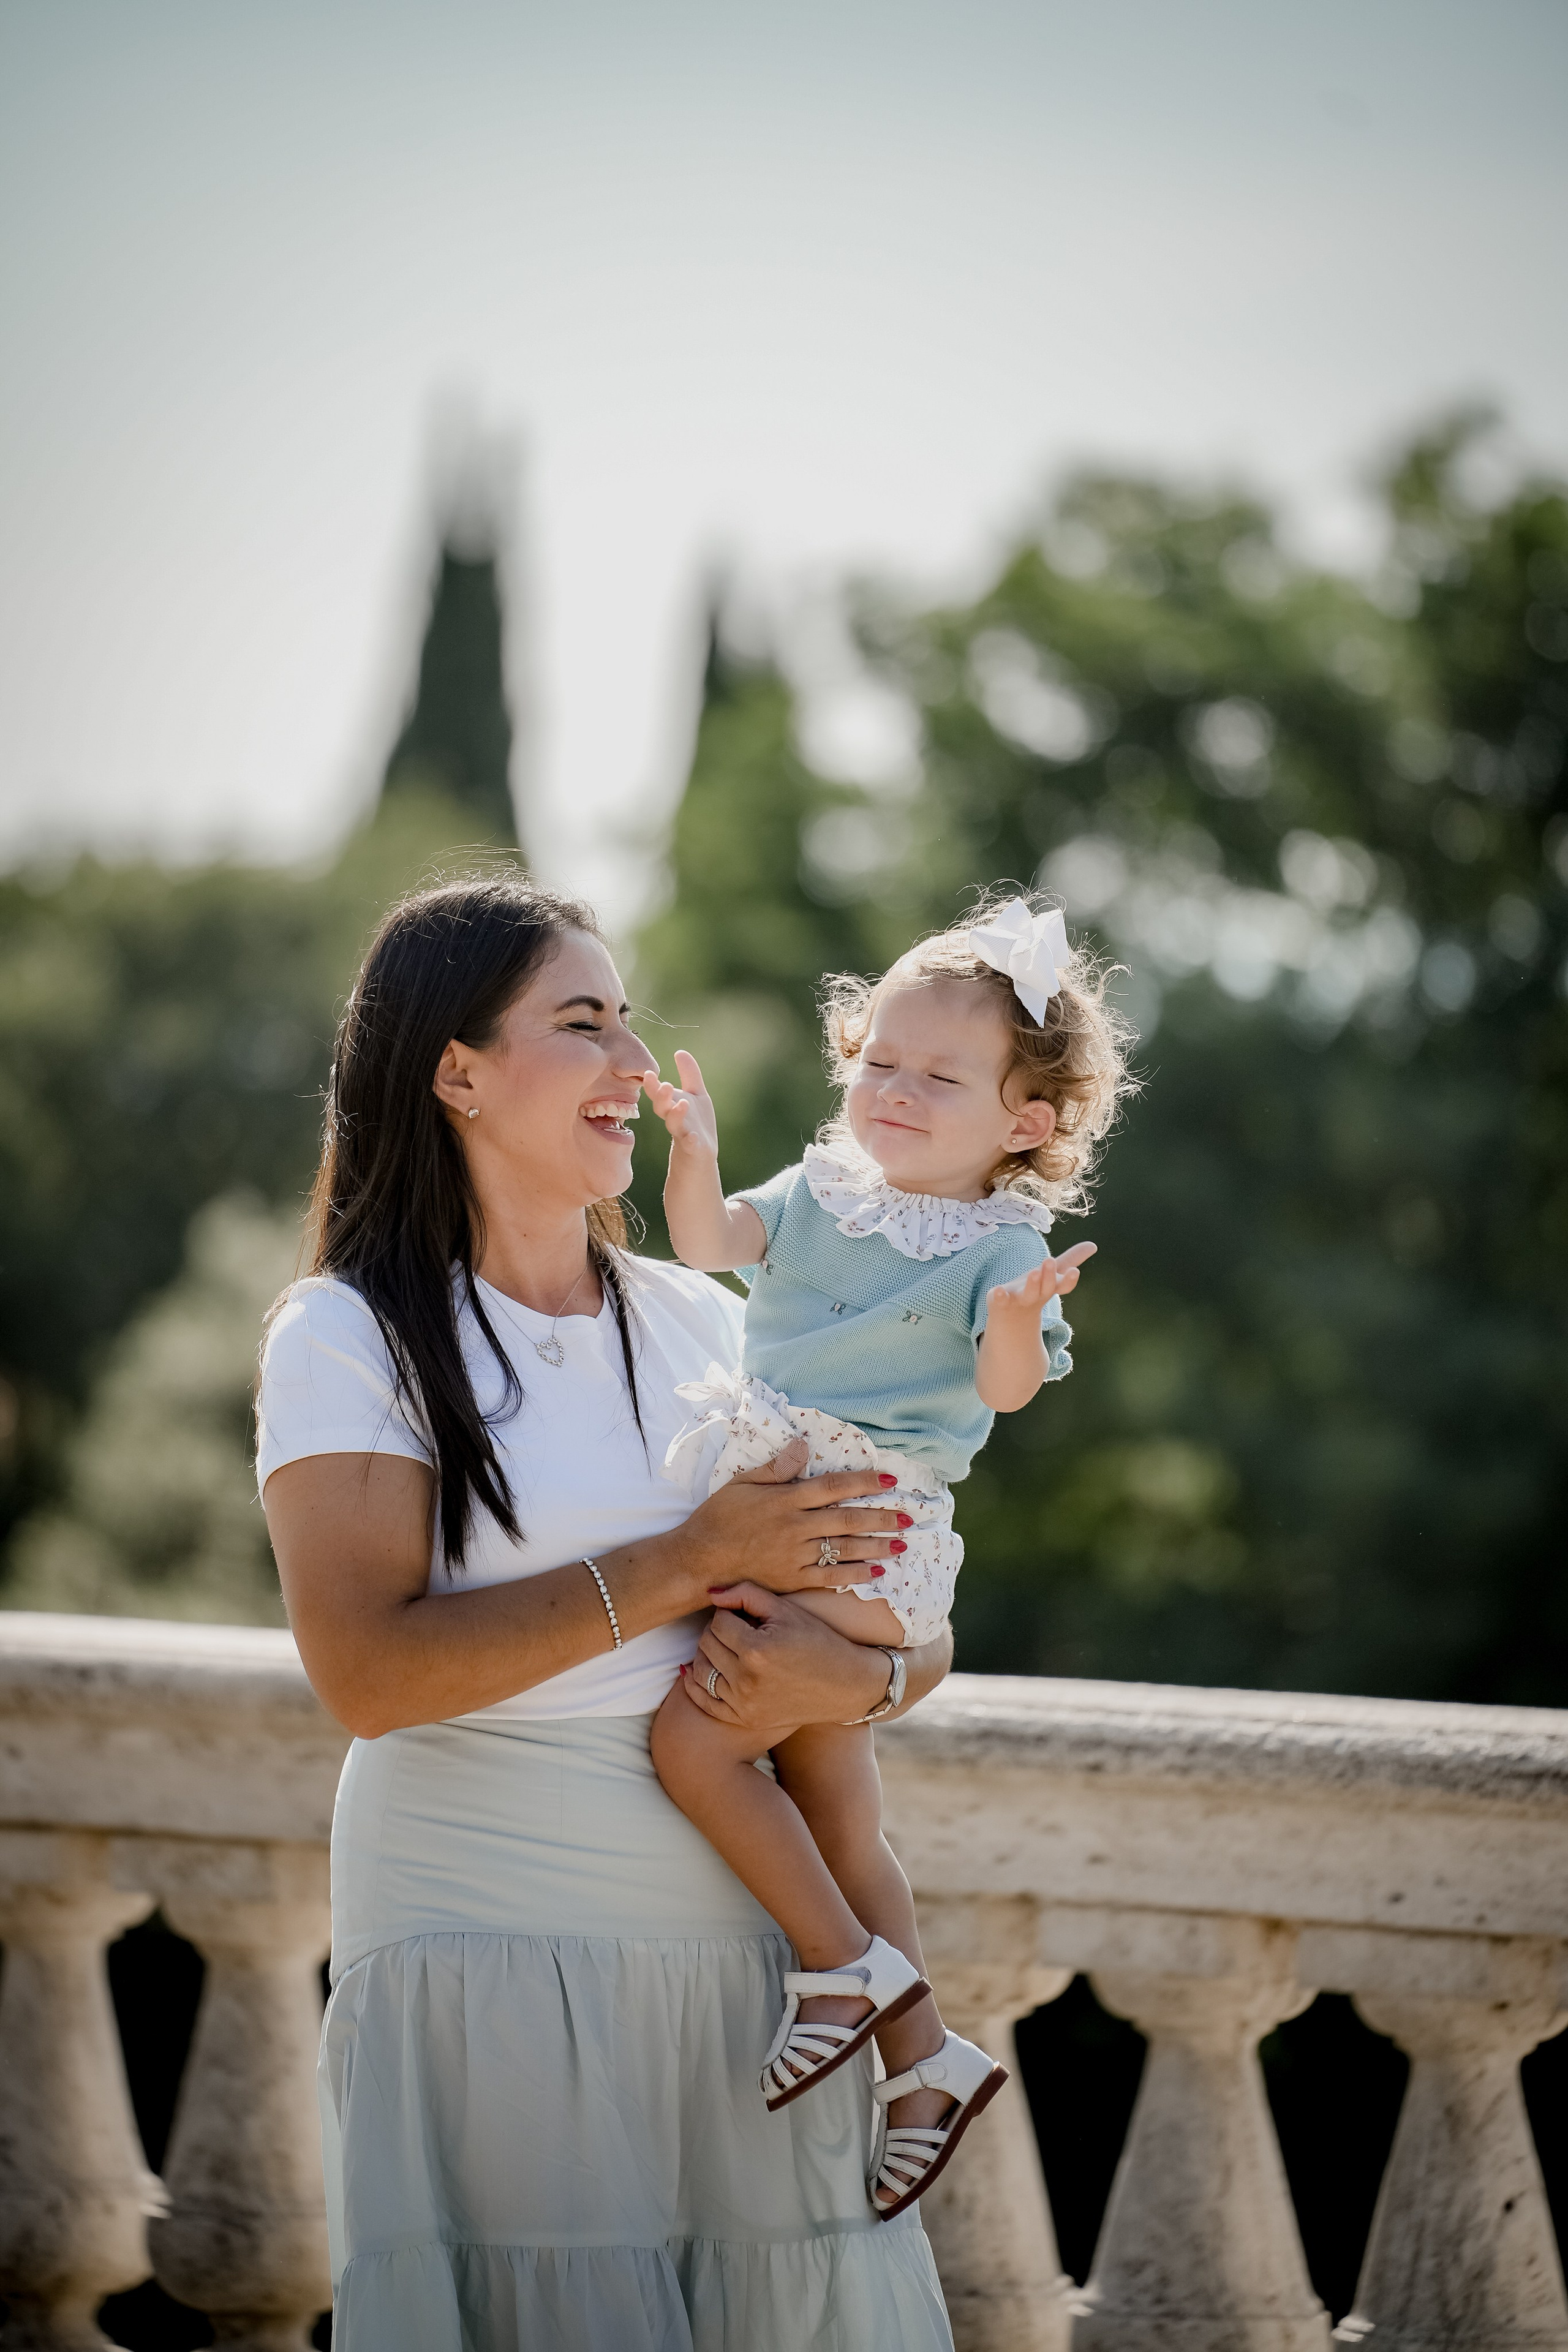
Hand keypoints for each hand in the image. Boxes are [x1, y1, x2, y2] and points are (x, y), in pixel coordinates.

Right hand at [643, 1050, 718, 1157]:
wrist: (701, 1152)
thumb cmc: (696, 1120)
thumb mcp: (695, 1094)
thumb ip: (689, 1074)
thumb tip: (679, 1051)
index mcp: (672, 1105)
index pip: (659, 1094)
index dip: (653, 1085)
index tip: (649, 1073)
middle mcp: (674, 1119)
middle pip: (662, 1108)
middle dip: (662, 1097)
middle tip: (665, 1085)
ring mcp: (683, 1133)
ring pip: (675, 1125)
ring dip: (676, 1115)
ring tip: (682, 1104)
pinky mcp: (693, 1147)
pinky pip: (690, 1144)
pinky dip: (690, 1141)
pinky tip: (693, 1138)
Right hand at [672, 1438, 905, 1604]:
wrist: (698, 1561)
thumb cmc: (718, 1518)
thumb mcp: (742, 1483)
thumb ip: (777, 1468)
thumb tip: (803, 1445)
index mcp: (785, 1499)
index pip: (833, 1486)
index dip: (864, 1482)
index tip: (889, 1480)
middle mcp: (795, 1526)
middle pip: (847, 1519)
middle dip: (881, 1516)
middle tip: (909, 1515)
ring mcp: (795, 1555)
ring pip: (844, 1548)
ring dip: (876, 1545)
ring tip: (901, 1543)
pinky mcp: (792, 1579)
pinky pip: (830, 1577)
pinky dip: (855, 1574)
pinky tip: (875, 1572)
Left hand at [681, 1584, 893, 1728]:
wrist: (844, 1685)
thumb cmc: (818, 1641)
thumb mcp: (787, 1611)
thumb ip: (747, 1595)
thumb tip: (711, 1595)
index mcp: (757, 1649)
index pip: (718, 1622)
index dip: (728, 1613)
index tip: (742, 1614)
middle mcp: (747, 1680)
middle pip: (707, 1644)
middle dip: (716, 1631)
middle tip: (734, 1628)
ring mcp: (745, 1704)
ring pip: (702, 1670)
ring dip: (707, 1654)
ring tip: (725, 1646)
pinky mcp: (745, 1719)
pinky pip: (705, 1702)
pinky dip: (695, 1685)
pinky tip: (695, 1671)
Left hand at [985, 1240, 1095, 1326]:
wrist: (1011, 1320)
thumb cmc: (1034, 1290)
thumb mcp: (1053, 1274)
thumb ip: (1072, 1259)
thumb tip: (1094, 1245)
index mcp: (1050, 1287)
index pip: (1063, 1285)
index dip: (1069, 1280)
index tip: (1074, 1271)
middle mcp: (1037, 1295)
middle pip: (1045, 1287)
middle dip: (1049, 1276)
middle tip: (1049, 1260)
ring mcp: (1019, 1300)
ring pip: (1028, 1294)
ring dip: (1032, 1284)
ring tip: (1034, 1272)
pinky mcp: (1000, 1302)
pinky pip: (1000, 1301)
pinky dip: (1000, 1296)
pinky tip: (998, 1290)